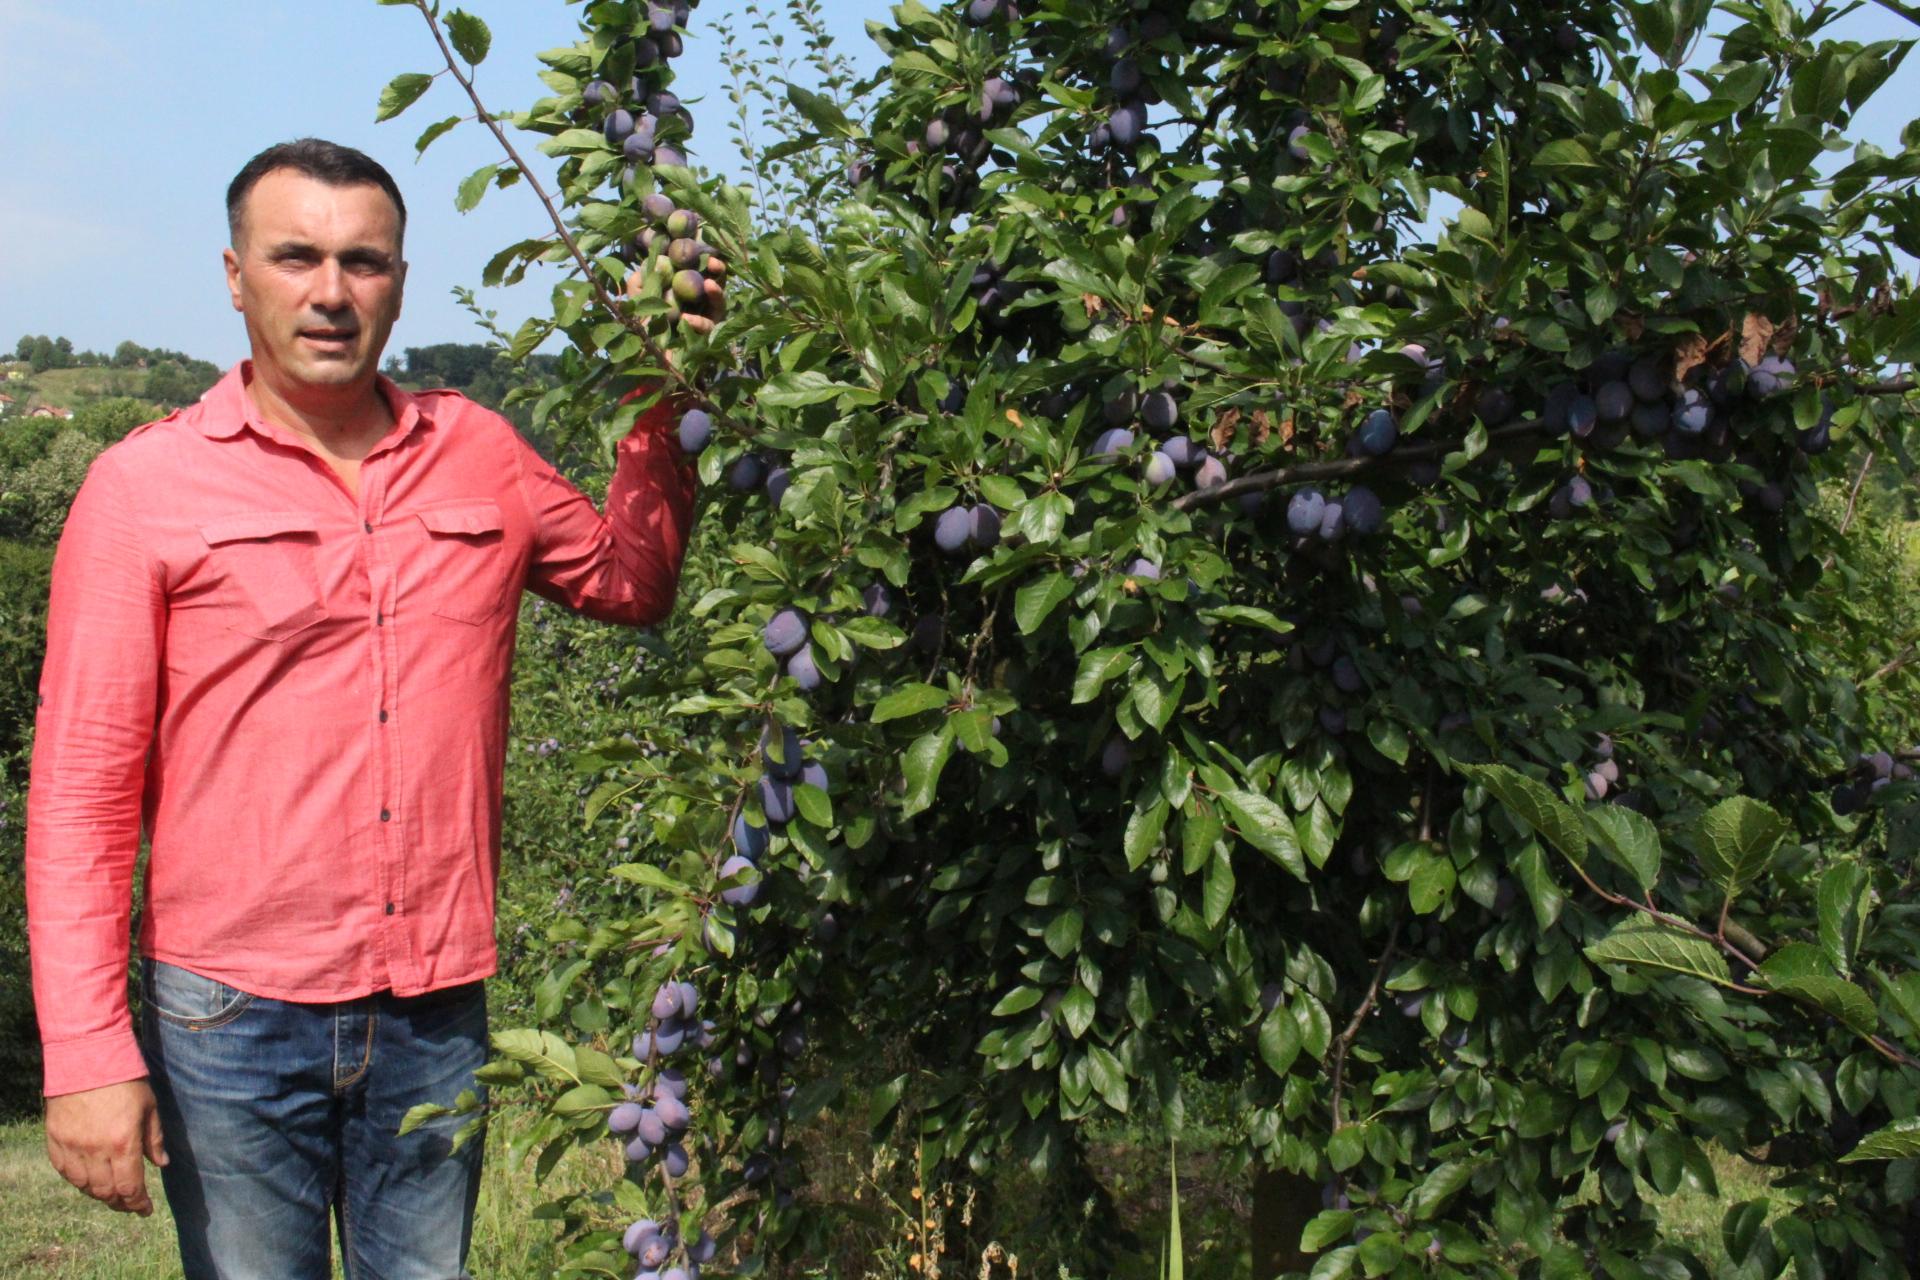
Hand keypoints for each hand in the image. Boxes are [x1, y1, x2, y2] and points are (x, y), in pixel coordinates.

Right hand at [44, 1079, 168, 1215]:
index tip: (145, 1210)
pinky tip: (89, 1179)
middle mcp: (95, 1150)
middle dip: (120, 1202)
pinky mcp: (55, 1140)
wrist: (87, 1058)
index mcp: (122, 1143)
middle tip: (130, 1204)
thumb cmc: (125, 1080)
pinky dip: (78, 1180)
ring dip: (99, 1194)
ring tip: (112, 1193)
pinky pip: (64, 1171)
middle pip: (106, 1192)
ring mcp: (72, 1146)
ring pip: (84, 1185)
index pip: (130, 1187)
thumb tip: (162, 1164)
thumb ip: (154, 1139)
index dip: (138, 1203)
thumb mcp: (149, 1107)